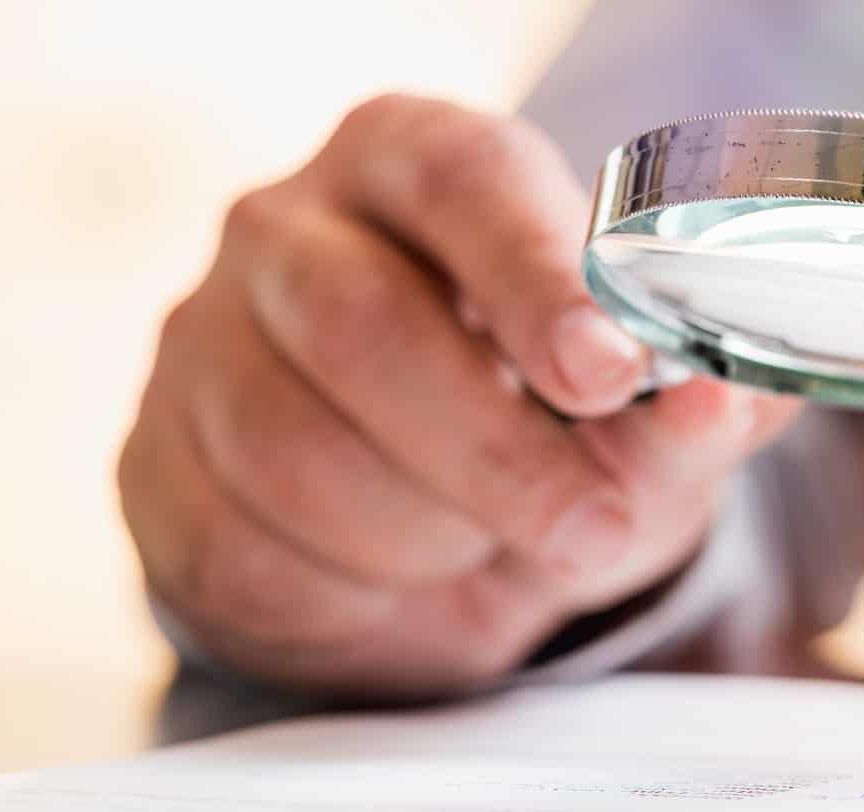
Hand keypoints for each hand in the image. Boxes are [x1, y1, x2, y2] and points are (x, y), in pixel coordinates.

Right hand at [118, 95, 799, 698]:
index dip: (534, 275)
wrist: (432, 539)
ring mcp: (201, 341)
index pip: (465, 178)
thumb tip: (709, 403)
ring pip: (288, 450)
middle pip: (359, 322)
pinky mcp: (153, 461)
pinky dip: (350, 596)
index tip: (605, 373)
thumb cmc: (550, 436)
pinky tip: (399, 578)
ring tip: (486, 547)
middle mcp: (289, 228)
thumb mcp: (640, 421)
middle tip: (589, 528)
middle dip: (490, 453)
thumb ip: (688, 409)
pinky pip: (239, 548)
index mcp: (419, 164)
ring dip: (422, 536)